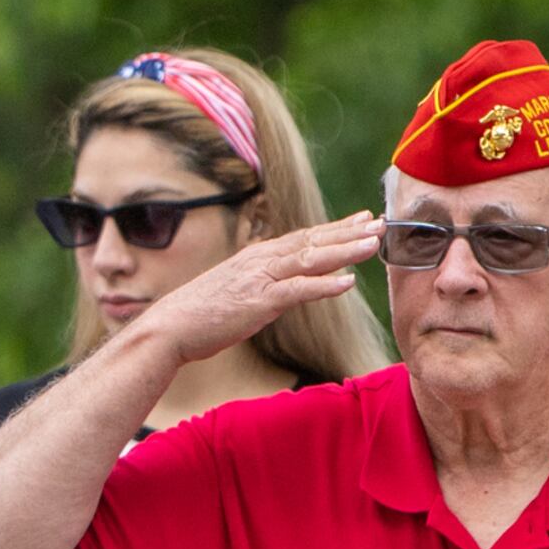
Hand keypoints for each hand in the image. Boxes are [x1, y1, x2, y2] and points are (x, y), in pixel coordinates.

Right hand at [129, 213, 382, 365]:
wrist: (169, 327)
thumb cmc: (198, 314)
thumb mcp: (234, 291)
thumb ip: (259, 284)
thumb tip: (278, 288)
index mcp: (256, 257)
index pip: (302, 237)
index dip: (334, 229)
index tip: (360, 220)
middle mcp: (261, 260)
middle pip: (312, 240)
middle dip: (348, 232)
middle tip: (379, 221)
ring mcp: (260, 279)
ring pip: (310, 259)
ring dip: (344, 250)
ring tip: (373, 243)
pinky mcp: (259, 302)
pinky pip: (298, 290)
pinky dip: (324, 284)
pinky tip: (348, 281)